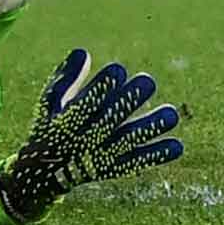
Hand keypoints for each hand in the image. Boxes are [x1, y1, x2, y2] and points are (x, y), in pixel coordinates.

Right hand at [0, 49, 182, 224]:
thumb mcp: (50, 101)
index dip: (103, 87)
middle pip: (110, 120)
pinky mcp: (114, 168)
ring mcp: (100, 156)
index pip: (85, 103)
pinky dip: (156, 155)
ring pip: (128, 142)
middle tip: (148, 81)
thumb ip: (66, 77)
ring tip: (172, 114)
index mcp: (65, 121)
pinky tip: (177, 146)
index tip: (119, 70)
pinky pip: (137, 162)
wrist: (46, 171)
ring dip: (150, 128)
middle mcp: (84, 140)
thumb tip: (83, 53)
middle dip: (129, 101)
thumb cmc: (52, 124)